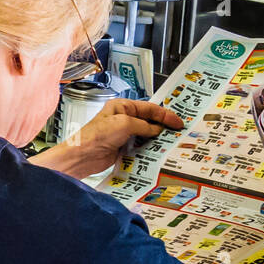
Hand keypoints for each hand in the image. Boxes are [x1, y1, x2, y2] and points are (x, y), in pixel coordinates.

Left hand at [46, 100, 184, 179]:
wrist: (84, 155)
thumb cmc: (96, 135)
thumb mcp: (124, 124)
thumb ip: (144, 125)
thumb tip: (157, 129)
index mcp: (121, 107)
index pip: (149, 108)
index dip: (165, 114)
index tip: (178, 122)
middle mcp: (123, 118)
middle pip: (149, 120)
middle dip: (163, 125)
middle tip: (179, 131)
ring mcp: (123, 133)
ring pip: (147, 133)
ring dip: (158, 138)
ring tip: (173, 141)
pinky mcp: (123, 146)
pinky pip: (141, 145)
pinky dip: (151, 148)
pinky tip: (160, 151)